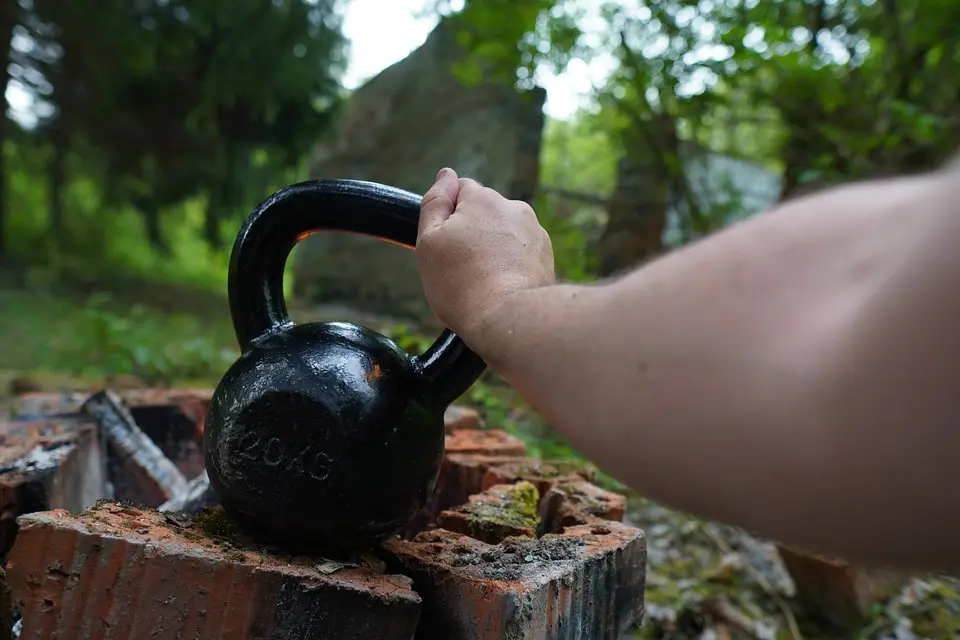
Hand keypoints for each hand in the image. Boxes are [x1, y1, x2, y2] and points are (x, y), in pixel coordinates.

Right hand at [417, 167, 554, 341]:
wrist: (510, 319)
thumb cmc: (461, 283)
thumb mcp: (429, 242)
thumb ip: (434, 203)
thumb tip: (445, 175)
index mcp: (482, 198)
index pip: (460, 190)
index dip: (448, 217)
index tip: (446, 245)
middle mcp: (513, 207)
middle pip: (483, 211)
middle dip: (472, 231)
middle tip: (461, 268)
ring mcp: (534, 231)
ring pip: (503, 232)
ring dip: (493, 247)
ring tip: (483, 280)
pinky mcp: (546, 255)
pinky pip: (521, 252)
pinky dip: (511, 263)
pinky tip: (502, 286)